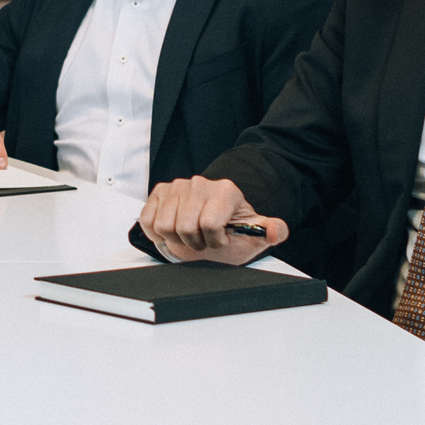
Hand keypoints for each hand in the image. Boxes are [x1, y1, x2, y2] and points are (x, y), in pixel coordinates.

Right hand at [137, 174, 286, 261]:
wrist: (212, 222)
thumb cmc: (231, 230)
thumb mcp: (254, 234)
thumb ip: (273, 232)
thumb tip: (276, 231)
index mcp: (226, 191)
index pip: (210, 223)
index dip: (214, 240)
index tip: (220, 239)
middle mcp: (200, 183)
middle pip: (185, 226)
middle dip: (195, 242)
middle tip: (203, 240)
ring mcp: (177, 186)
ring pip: (164, 225)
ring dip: (176, 238)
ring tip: (189, 235)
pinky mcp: (159, 192)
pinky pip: (149, 220)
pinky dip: (157, 233)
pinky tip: (172, 231)